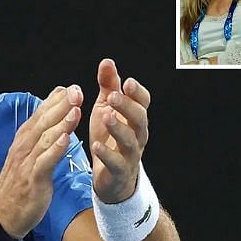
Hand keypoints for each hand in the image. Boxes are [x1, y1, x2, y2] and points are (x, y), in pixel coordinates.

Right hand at [0, 85, 83, 238]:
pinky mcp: (33, 178)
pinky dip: (55, 149)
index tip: (72, 87)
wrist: (4, 212)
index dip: (57, 100)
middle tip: (77, 91)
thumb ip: (43, 133)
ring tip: (75, 110)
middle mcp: (25, 145)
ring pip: (45, 138)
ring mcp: (27, 161)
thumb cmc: (21, 180)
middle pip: (44, 121)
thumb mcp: (31, 152)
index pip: (42, 113)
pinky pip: (45, 161)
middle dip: (61, 105)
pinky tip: (65, 140)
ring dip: (61, 123)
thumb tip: (57, 111)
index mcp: (26, 138)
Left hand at [89, 58, 150, 202]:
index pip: (143, 102)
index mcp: (134, 118)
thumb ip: (108, 86)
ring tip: (105, 115)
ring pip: (130, 140)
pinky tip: (97, 145)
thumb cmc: (109, 139)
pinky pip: (117, 163)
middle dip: (127, 106)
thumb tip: (107, 62)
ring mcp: (130, 154)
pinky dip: (107, 154)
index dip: (137, 92)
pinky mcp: (119, 172)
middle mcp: (137, 135)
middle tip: (113, 95)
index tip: (127, 81)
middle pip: (139, 119)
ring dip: (118, 127)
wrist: (111, 178)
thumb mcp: (106, 109)